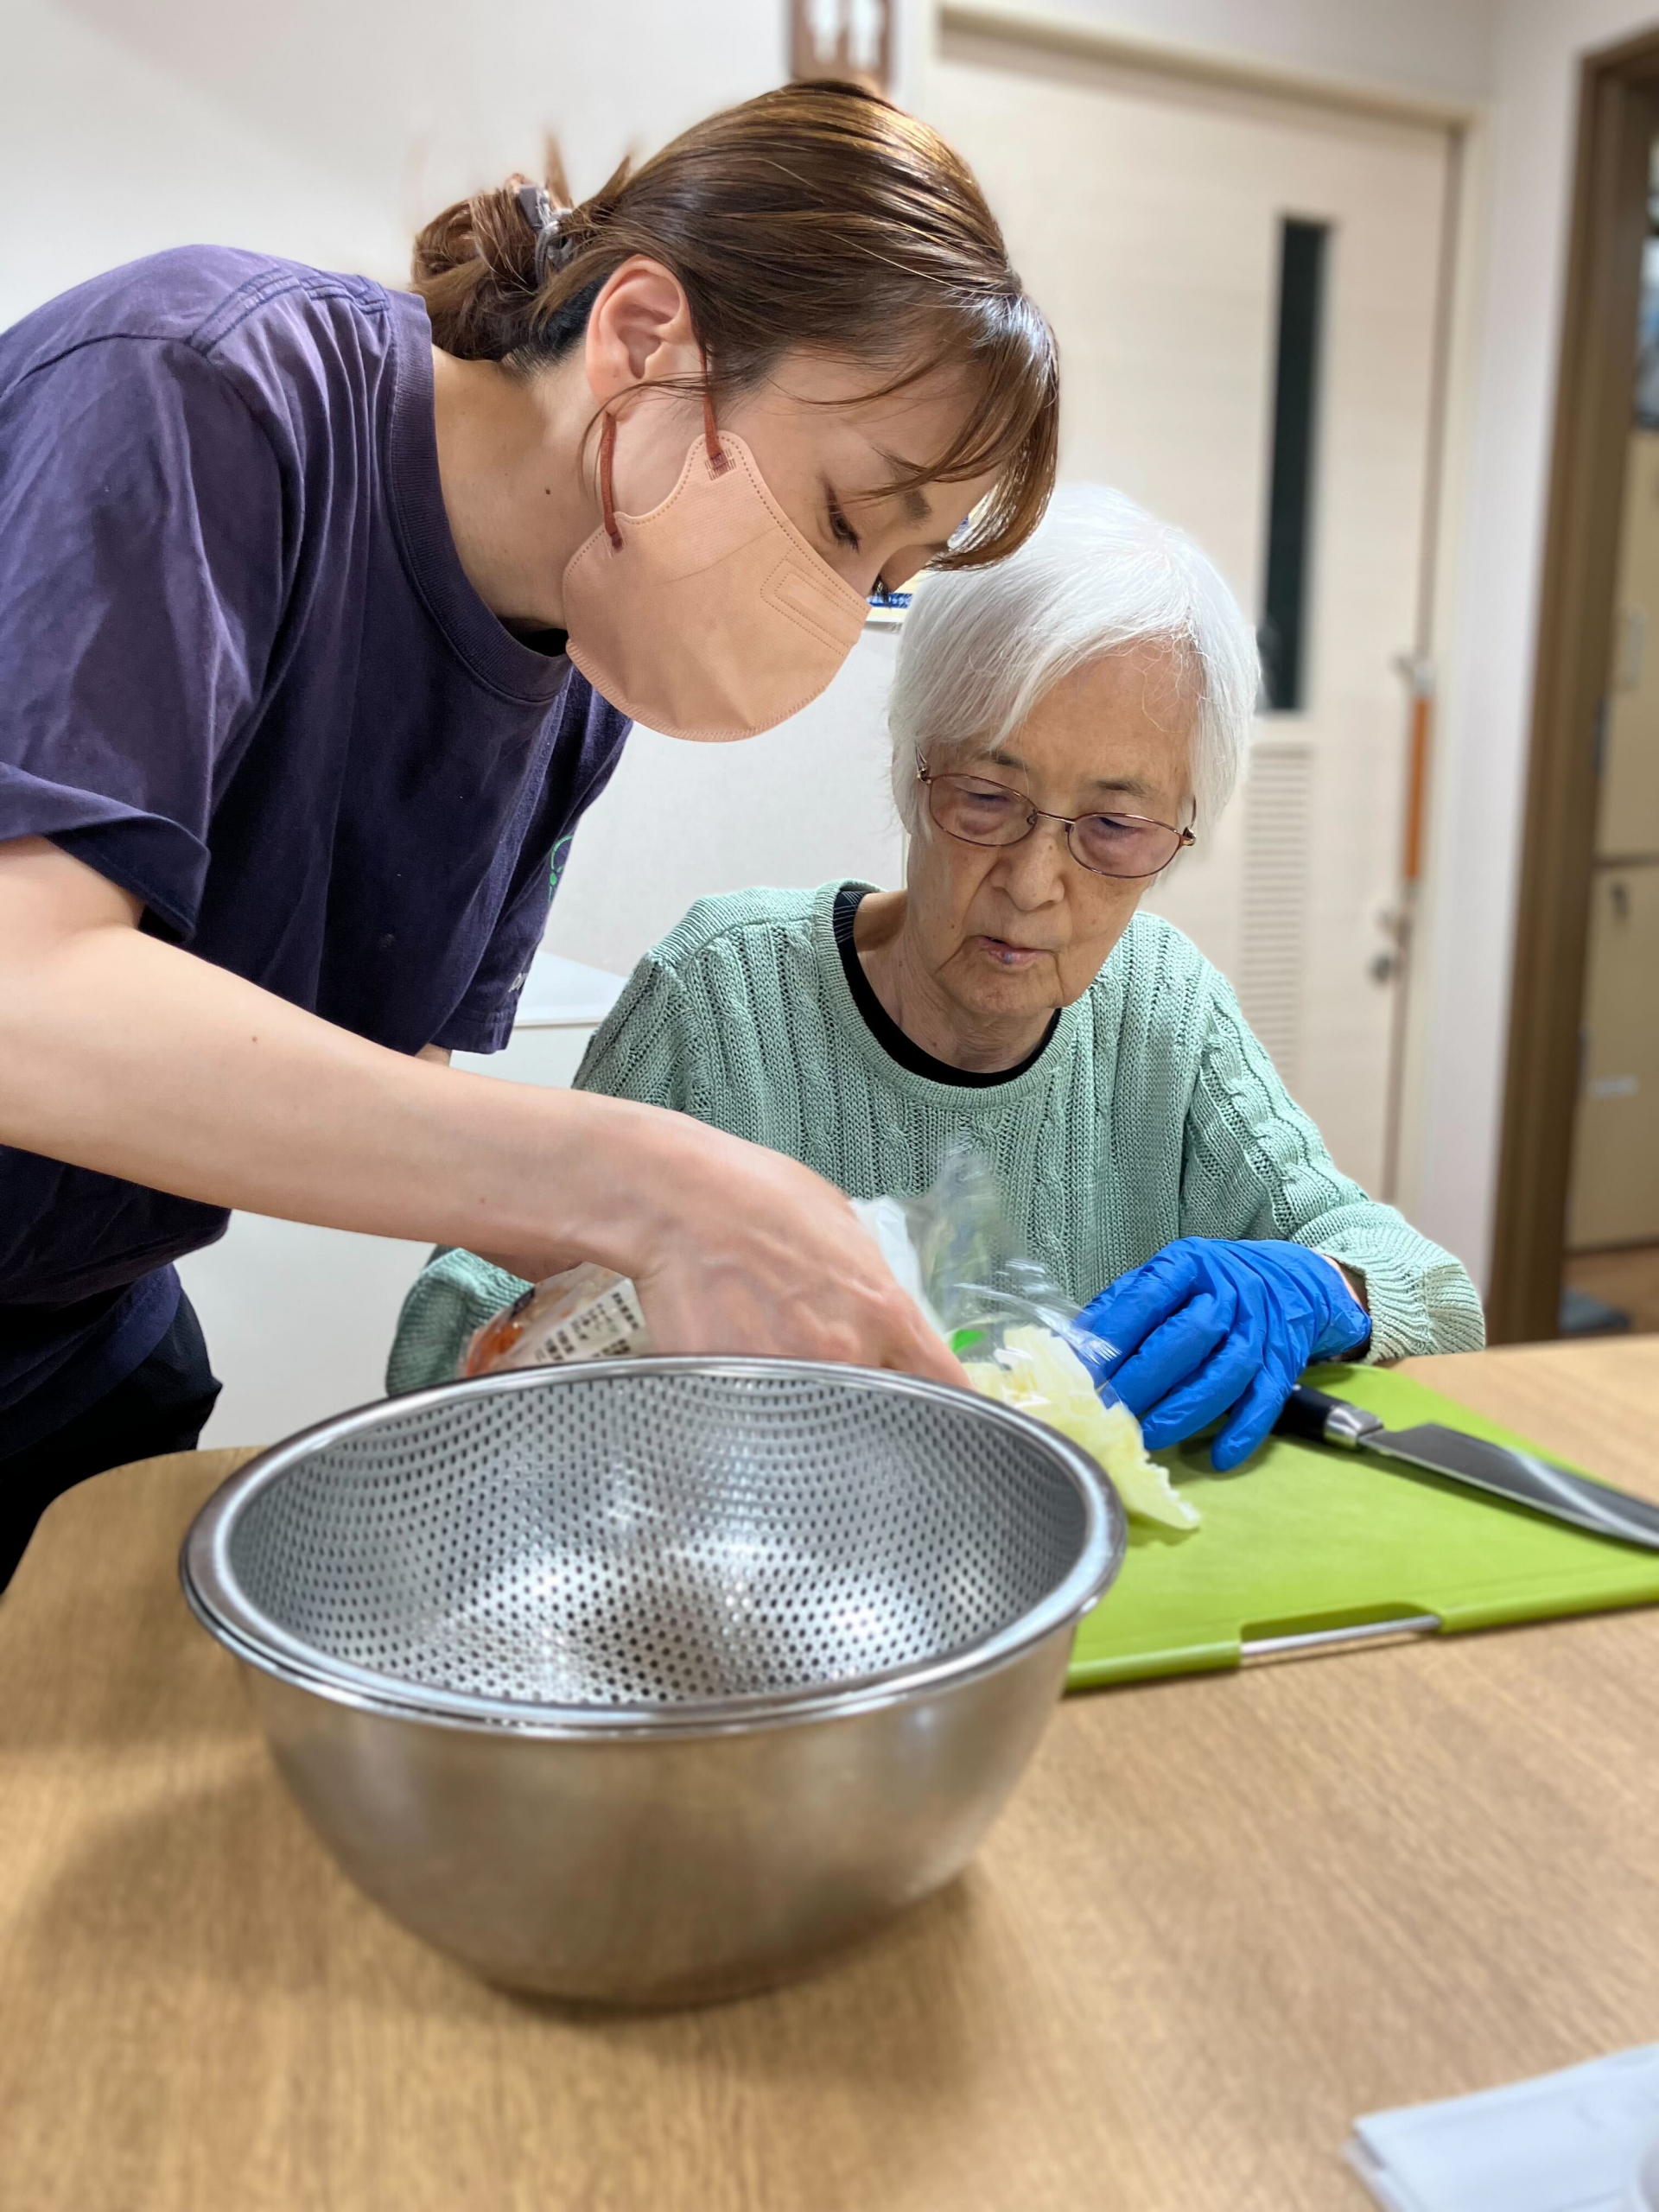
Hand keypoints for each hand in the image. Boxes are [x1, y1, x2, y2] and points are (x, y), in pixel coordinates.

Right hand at [582, 1102, 966, 1386]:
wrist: (680, 1199)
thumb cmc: (759, 1195)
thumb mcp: (843, 1224)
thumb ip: (872, 1282)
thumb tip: (880, 1311)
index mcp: (884, 1310)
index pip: (945, 1386)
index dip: (950, 1411)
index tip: (947, 1423)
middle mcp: (845, 1355)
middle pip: (879, 1415)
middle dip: (866, 1410)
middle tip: (842, 1392)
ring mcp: (787, 1379)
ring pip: (816, 1426)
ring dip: (804, 1412)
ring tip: (774, 1376)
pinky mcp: (732, 1395)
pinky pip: (752, 1423)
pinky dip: (748, 1411)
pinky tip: (733, 1384)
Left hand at [1076, 1238, 1369, 1469]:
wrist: (1288, 1280)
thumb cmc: (1208, 1285)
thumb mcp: (1164, 1278)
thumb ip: (1121, 1308)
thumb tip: (1075, 1349)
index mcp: (1189, 1264)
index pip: (1147, 1299)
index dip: (1115, 1338)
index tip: (1086, 1374)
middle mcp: (1229, 1291)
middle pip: (1189, 1336)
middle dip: (1145, 1378)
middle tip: (1111, 1411)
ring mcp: (1260, 1327)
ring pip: (1228, 1371)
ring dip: (1187, 1409)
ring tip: (1150, 1436)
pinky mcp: (1284, 1361)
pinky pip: (1267, 1399)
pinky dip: (1244, 1430)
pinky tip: (1220, 1457)